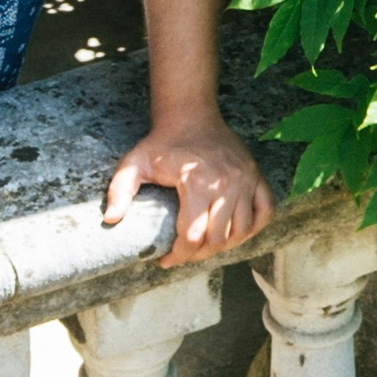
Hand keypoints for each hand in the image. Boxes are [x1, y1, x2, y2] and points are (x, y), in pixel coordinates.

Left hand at [104, 117, 271, 257]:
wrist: (190, 115)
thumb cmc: (161, 143)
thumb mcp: (134, 163)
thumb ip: (119, 190)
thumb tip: (111, 220)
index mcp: (197, 182)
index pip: (192, 236)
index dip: (178, 255)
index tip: (165, 260)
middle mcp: (226, 183)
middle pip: (218, 238)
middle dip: (199, 254)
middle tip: (184, 254)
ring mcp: (246, 179)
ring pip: (242, 230)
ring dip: (224, 245)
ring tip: (205, 246)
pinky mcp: (256, 176)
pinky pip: (265, 211)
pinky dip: (253, 228)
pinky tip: (235, 233)